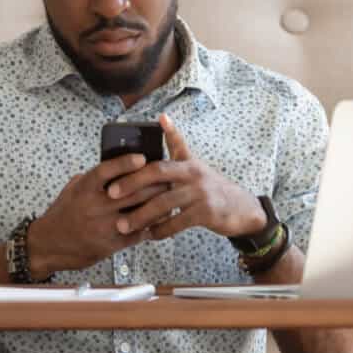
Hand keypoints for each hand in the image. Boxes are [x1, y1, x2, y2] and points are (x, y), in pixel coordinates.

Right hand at [26, 153, 170, 277]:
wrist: (49, 244)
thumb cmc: (65, 212)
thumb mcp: (74, 188)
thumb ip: (95, 177)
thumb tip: (121, 164)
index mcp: (84, 189)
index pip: (106, 171)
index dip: (125, 163)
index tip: (142, 157)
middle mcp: (94, 206)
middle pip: (132, 191)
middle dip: (153, 183)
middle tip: (167, 176)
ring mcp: (104, 226)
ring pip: (139, 212)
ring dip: (157, 203)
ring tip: (169, 195)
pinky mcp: (111, 244)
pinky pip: (138, 233)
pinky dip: (151, 224)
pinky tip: (160, 217)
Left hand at [105, 113, 266, 240]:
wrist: (241, 207)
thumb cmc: (210, 185)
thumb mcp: (194, 163)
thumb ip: (176, 143)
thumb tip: (162, 117)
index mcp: (186, 162)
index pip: (157, 160)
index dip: (136, 166)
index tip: (113, 176)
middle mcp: (193, 174)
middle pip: (157, 176)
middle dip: (131, 185)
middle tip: (111, 195)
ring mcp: (200, 194)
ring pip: (163, 204)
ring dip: (140, 216)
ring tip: (123, 225)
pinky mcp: (206, 213)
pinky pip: (176, 223)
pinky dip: (160, 231)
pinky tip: (148, 235)